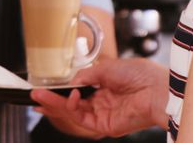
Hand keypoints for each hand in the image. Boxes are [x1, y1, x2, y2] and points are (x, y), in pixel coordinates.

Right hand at [31, 58, 169, 137]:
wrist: (157, 88)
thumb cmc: (140, 74)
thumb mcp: (107, 67)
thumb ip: (86, 76)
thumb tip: (71, 82)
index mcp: (104, 87)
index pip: (77, 92)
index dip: (60, 92)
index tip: (44, 89)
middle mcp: (102, 102)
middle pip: (71, 105)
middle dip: (52, 100)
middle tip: (34, 96)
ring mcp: (103, 115)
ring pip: (73, 113)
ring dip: (56, 105)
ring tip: (41, 98)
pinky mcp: (106, 126)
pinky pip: (83, 120)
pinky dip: (73, 109)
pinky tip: (69, 98)